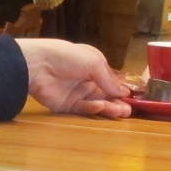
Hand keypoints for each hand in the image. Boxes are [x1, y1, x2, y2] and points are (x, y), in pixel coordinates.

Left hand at [16, 38, 133, 117]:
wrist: (38, 65)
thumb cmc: (69, 58)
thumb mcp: (94, 63)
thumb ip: (109, 80)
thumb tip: (125, 92)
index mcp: (92, 65)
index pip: (110, 80)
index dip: (120, 89)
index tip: (132, 99)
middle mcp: (85, 79)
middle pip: (105, 94)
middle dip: (117, 102)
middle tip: (128, 111)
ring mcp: (76, 93)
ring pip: (96, 103)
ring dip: (109, 107)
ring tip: (121, 112)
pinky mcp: (66, 106)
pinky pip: (83, 109)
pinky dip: (92, 108)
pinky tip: (100, 106)